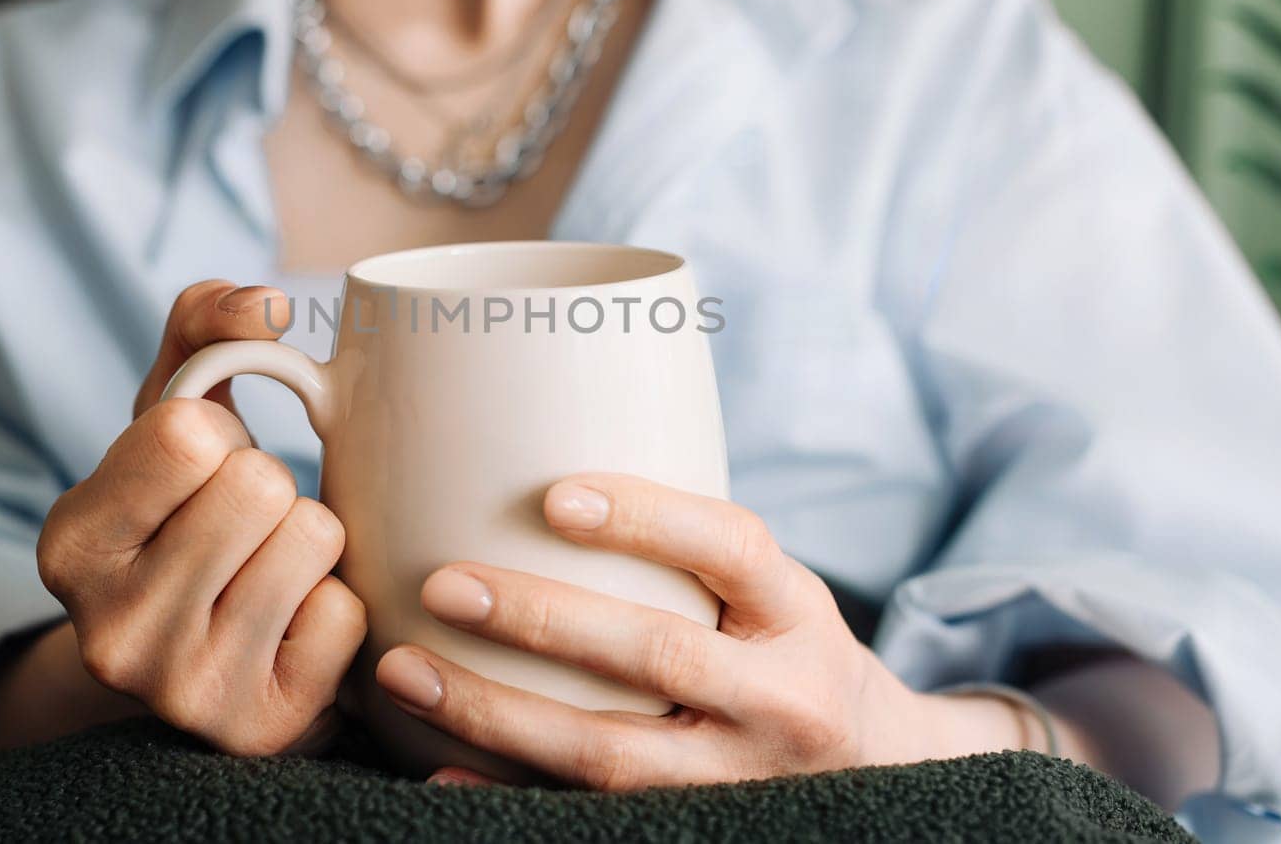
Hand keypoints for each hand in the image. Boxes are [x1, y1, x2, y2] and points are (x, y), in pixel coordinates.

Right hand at [38, 280, 366, 755]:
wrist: (197, 660)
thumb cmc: (187, 514)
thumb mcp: (171, 414)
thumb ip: (203, 326)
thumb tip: (264, 302)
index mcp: (70, 542)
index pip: (185, 434)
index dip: (214, 436)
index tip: (195, 474)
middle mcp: (109, 630)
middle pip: (259, 484)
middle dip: (267, 487)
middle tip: (238, 528)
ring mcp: (182, 690)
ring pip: (312, 538)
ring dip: (309, 542)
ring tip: (266, 571)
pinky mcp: (257, 729)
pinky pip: (345, 613)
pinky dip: (334, 606)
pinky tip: (290, 626)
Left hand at [375, 473, 1043, 788]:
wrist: (874, 768)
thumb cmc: (782, 650)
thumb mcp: (773, 589)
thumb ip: (690, 548)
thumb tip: (542, 471)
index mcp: (796, 614)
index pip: (732, 547)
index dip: (648, 517)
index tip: (554, 497)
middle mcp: (780, 700)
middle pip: (659, 655)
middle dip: (541, 619)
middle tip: (444, 583)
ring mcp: (739, 781)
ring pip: (611, 754)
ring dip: (495, 713)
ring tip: (406, 672)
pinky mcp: (694, 828)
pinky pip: (591, 818)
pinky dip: (508, 796)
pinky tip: (437, 767)